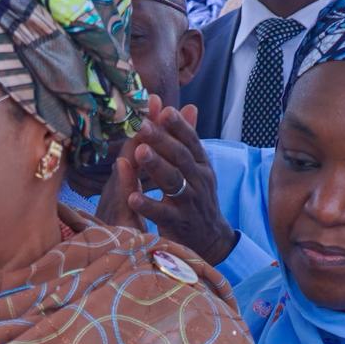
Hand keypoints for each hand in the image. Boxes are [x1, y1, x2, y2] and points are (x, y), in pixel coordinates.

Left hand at [100, 97, 232, 263]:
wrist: (211, 238)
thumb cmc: (197, 196)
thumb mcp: (197, 167)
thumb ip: (188, 139)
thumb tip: (188, 105)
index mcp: (201, 164)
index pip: (191, 140)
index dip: (179, 125)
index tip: (164, 109)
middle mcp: (199, 180)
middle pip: (180, 156)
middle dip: (162, 140)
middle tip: (143, 125)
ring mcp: (190, 201)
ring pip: (173, 181)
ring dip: (156, 166)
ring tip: (139, 152)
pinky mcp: (179, 222)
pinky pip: (162, 213)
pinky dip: (148, 205)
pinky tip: (133, 198)